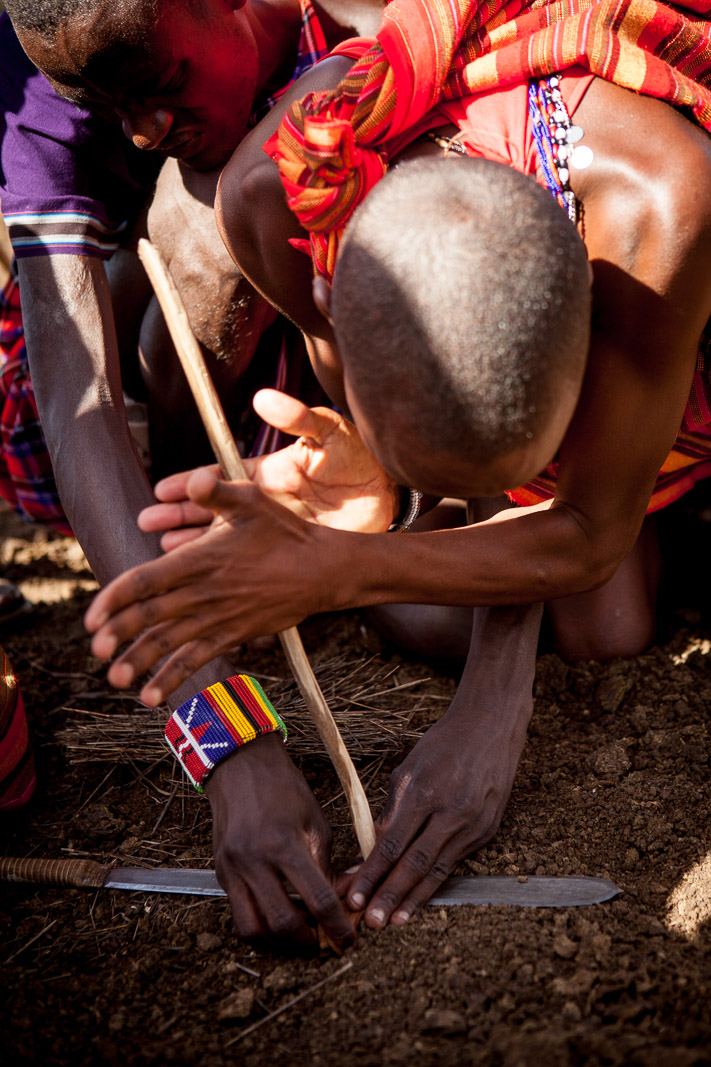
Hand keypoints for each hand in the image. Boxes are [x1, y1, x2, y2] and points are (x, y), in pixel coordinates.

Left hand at [84, 468, 347, 703]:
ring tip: (115, 679)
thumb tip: (195, 480)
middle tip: (95, 650)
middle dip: (119, 635)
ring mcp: (219, 617)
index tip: (93, 617)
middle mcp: (204, 592)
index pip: (146, 582)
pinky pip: (197, 660)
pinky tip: (150, 697)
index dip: (115, 600)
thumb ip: (217, 491)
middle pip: (151, 616)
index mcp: (200, 560)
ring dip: (140, 662)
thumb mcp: (252, 501)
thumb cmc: (286, 531)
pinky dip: (172, 678)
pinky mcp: (233, 634)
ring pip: (170, 644)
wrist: (323, 570)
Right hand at [138, 389, 396, 550]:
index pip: (217, 477)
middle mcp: (263, 502)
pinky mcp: (288, 551)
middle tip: (147, 523)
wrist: (390, 494)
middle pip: (211, 510)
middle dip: (177, 516)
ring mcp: (274, 529)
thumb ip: (297, 417)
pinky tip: (205, 578)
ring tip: (163, 552)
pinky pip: (250, 562)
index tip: (161, 489)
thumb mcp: (328, 433)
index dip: (188, 483)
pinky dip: (225, 570)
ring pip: (223, 540)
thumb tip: (264, 399)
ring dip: (193, 546)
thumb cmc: (358, 458)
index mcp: (266, 472)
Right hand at [207, 733, 355, 952]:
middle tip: (323, 941)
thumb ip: (326, 865)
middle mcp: (254, 861)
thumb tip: (345, 900)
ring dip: (278, 941)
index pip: (317, 900)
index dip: (337, 927)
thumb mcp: (315, 822)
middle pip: (282, 924)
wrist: (240, 766)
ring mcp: (232, 869)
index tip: (348, 941)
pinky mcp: (220, 872)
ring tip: (298, 933)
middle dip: (307, 941)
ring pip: (252, 929)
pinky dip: (259, 925)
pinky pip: (238, 913)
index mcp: (284, 844)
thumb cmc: (284, 789)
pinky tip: (276, 917)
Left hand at [344, 689, 529, 927]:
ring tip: (395, 922)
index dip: (372, 874)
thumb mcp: (409, 768)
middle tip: (371, 924)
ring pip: (438, 871)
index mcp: (425, 793)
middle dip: (390, 896)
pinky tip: (420, 899)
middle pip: (415, 865)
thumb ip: (392, 809)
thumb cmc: (443, 744)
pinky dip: (435, 884)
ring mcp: (473, 825)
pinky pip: (455, 863)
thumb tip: (373, 848)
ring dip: (414, 900)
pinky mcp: (487, 832)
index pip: (392, 844)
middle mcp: (451, 813)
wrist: (492, 727)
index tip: (354, 897)